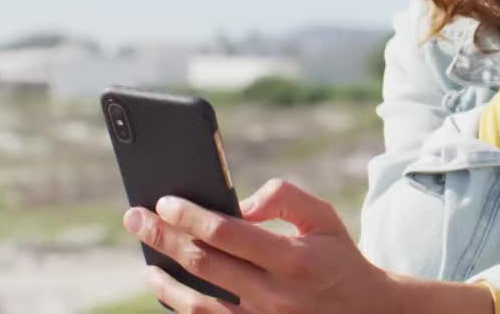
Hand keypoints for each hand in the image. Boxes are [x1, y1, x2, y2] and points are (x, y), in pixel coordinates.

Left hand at [121, 178, 411, 312]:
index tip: (166, 200)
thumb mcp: (323, 216)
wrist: (363, 310)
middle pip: (204, 264)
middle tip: (136, 217)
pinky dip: (180, 304)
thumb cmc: (337, 255)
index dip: (192, 216)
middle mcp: (274, 294)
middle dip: (164, 237)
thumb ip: (284, 197)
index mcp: (293, 259)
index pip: (229, 233)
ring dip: (164, 278)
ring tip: (144, 256)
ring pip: (198, 302)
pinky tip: (166, 285)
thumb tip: (241, 204)